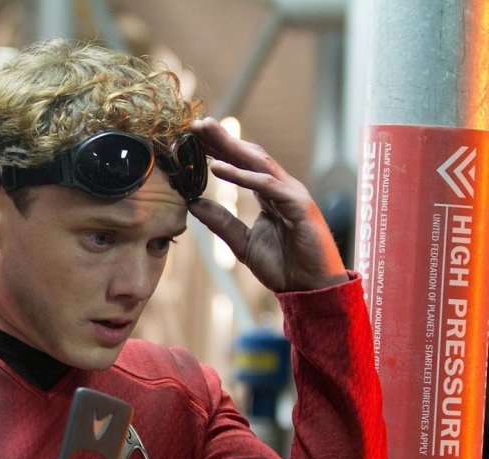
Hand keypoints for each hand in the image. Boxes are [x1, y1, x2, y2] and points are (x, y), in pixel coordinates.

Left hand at [187, 117, 347, 292]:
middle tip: (198, 122)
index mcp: (270, 195)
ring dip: (230, 146)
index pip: (243, 164)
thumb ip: (221, 222)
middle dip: (223, 138)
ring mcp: (293, 195)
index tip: (195, 137)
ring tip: (205, 134)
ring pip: (258, 163)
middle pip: (250, 156)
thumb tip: (193, 204)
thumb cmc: (284, 267)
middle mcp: (282, 189)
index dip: (220, 149)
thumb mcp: (242, 243)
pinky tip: (219, 168)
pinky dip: (242, 176)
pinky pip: (267, 186)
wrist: (310, 290)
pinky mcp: (299, 207)